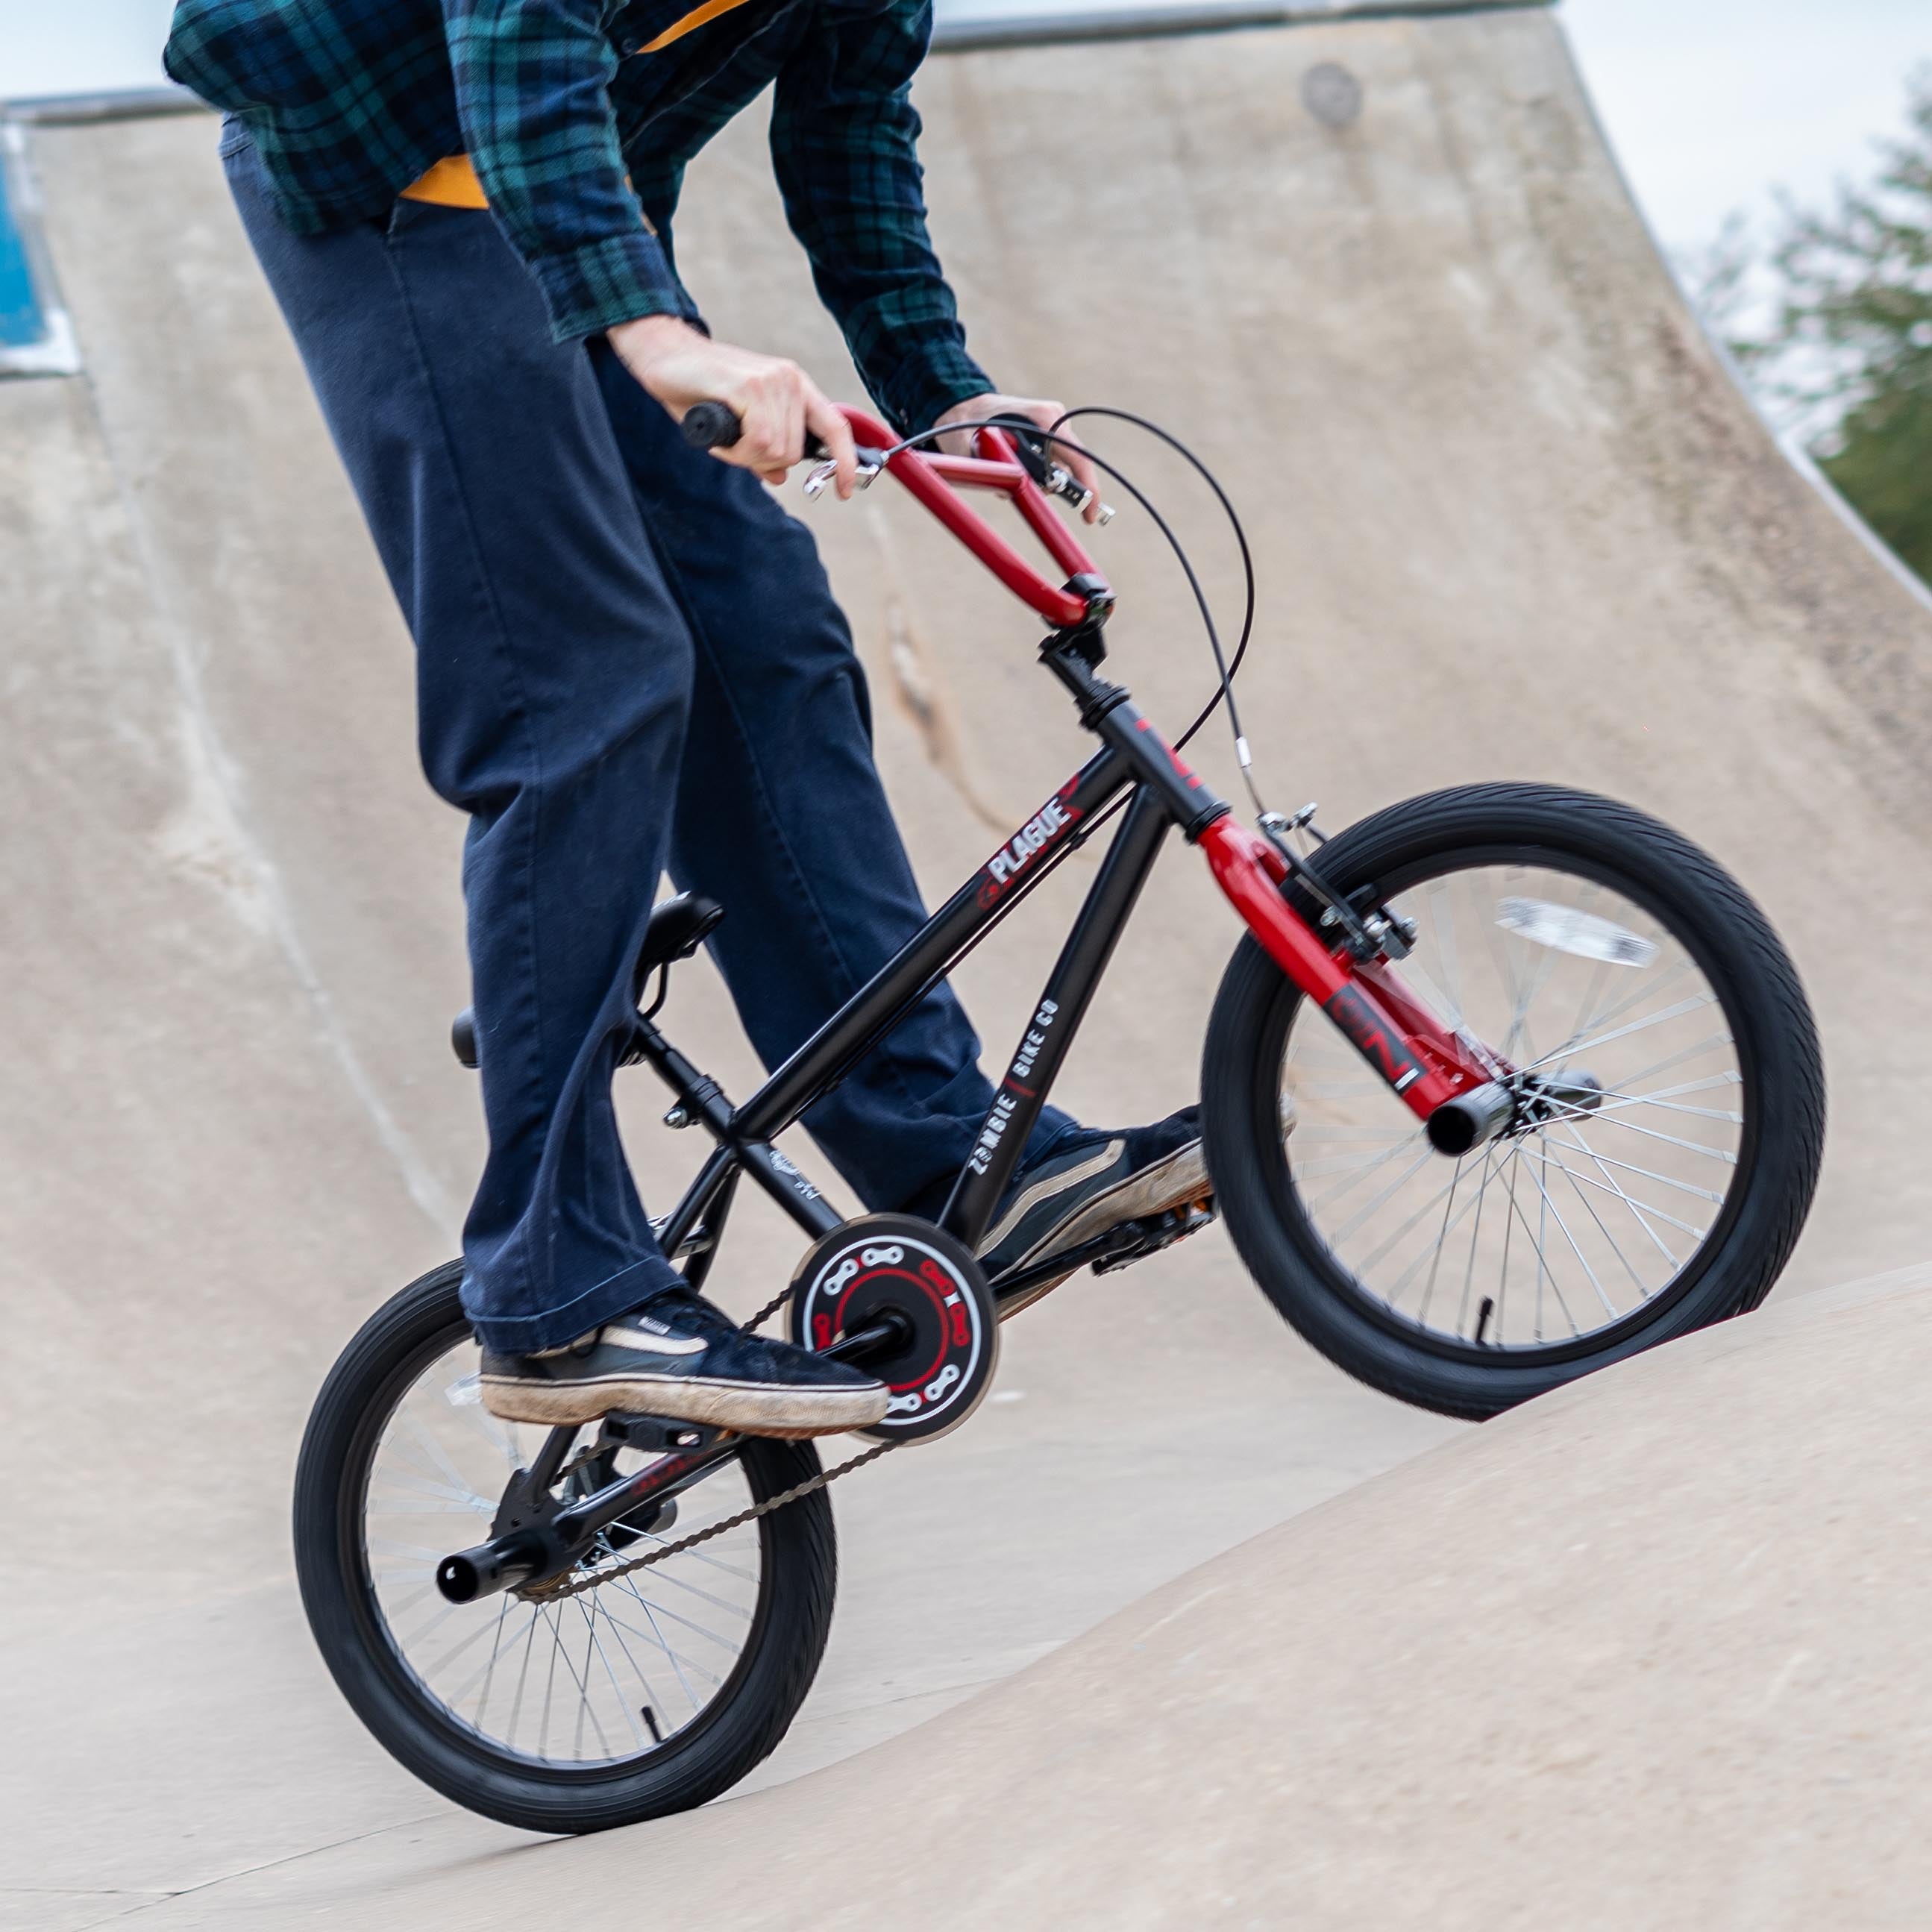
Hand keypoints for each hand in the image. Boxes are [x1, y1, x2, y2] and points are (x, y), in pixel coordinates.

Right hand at [608, 315, 858, 497]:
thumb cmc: (699, 390)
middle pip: (794, 452)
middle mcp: (790, 380)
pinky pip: (758, 441)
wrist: (664, 355)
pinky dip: (736, 451)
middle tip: (734, 445)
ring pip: (775, 451)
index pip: (835, 427)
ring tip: (724, 434)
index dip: (846, 462)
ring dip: (744, 456)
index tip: (845, 492)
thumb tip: (782, 477)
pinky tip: (720, 436)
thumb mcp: (739, 424)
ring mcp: (771, 381)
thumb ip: (764, 448)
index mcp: (795, 386)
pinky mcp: (749, 386)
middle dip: (762, 461)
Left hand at [932, 393, 1102, 524]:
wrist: (962, 406)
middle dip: (1051, 487)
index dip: (1087, 490)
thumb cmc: (965, 426)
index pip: (1077, 458)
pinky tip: (1015, 470)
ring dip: (1038, 481)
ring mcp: (1052, 423)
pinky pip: (1050, 462)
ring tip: (1009, 476)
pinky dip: (1035, 475)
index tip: (1089, 516)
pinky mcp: (1047, 431)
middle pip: (1071, 465)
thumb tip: (1018, 492)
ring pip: (1058, 467)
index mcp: (1044, 418)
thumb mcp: (974, 453)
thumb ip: (998, 471)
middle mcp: (1054, 417)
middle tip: (1025, 494)